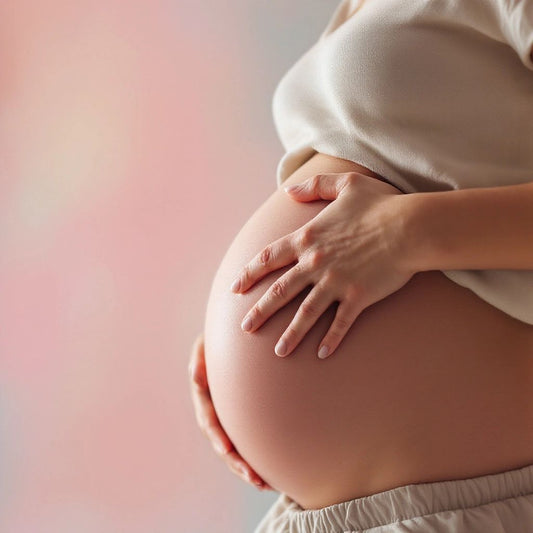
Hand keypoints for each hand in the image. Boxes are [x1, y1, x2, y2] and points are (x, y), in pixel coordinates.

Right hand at [188, 333, 273, 490]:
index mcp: (204, 397)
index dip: (217, 437)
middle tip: (255, 479)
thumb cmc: (218, 341)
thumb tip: (195, 375)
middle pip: (223, 444)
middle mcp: (215, 413)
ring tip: (266, 485)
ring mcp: (228, 419)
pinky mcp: (242, 421)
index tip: (228, 450)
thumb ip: (200, 359)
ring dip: (248, 469)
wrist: (232, 343)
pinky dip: (257, 459)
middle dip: (237, 464)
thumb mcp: (205, 346)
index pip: (209, 421)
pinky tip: (272, 474)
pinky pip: (248, 443)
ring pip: (235, 451)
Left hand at [231, 172, 415, 358]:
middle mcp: (315, 263)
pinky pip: (340, 323)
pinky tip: (322, 354)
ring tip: (278, 352)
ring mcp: (335, 282)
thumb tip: (288, 189)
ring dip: (291, 334)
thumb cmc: (380, 204)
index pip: (269, 258)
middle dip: (260, 311)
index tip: (235, 288)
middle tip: (245, 328)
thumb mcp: (345, 184)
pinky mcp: (357, 297)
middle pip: (280, 291)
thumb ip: (314, 186)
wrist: (411, 226)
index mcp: (309, 238)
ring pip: (305, 313)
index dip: (249, 274)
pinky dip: (331, 339)